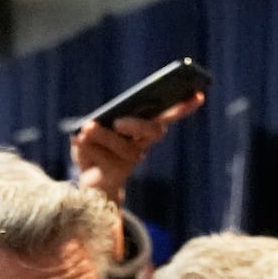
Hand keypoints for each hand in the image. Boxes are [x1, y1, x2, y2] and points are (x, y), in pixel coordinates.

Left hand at [71, 93, 204, 207]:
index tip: (198, 95)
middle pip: (153, 132)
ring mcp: (131, 160)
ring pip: (124, 145)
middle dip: (137, 125)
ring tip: (86, 129)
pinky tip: (78, 139)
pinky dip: (89, 148)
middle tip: (119, 122)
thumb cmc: (94, 147)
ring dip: (103, 135)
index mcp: (142, 129)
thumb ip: (98, 123)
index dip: (183, 107)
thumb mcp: (95, 128)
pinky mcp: (117, 175)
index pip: (167, 115)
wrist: (88, 182)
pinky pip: (105, 158)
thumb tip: (93, 124)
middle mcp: (142, 144)